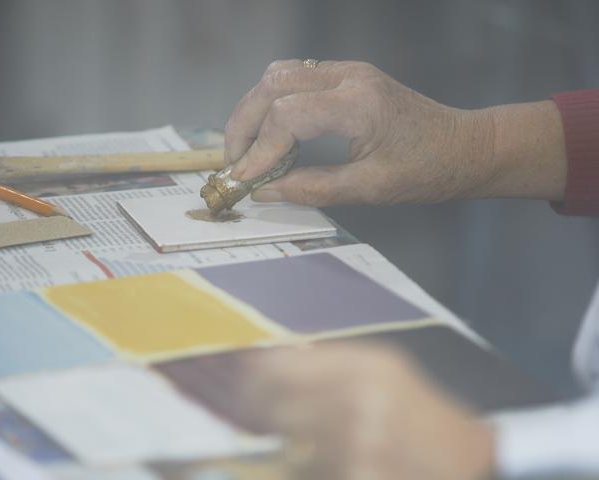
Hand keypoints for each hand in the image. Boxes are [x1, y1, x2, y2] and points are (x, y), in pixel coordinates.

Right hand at [224, 60, 565, 205]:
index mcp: (358, 104)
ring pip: (280, 75)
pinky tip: (271, 136)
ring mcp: (347, 71)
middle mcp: (348, 76)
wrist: (463, 147)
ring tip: (246, 151)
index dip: (258, 149)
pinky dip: (272, 105)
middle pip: (273, 85)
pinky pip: (295, 79)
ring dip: (254, 111)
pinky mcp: (347, 77)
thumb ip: (313, 188)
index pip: (287, 115)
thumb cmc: (425, 172)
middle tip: (232, 164)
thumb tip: (264, 191)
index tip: (242, 180)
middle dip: (243, 125)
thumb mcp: (369, 189)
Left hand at [242, 343, 494, 479]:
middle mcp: (362, 398)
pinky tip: (329, 468)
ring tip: (312, 444)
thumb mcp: (385, 368)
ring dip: (291, 447)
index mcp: (367, 364)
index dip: (256, 374)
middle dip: (267, 413)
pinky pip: (306, 478)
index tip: (246, 379)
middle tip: (267, 415)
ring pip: (289, 446)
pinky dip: (308, 475)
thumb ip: (330, 360)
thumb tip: (267, 358)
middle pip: (278, 406)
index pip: (284, 365)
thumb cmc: (417, 409)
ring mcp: (360, 443)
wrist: (464, 460)